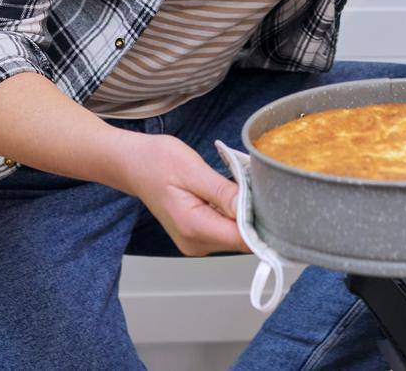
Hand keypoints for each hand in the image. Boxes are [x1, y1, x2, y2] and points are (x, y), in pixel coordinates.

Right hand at [120, 134, 251, 255]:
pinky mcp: (198, 236)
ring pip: (236, 236)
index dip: (262, 222)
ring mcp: (196, 242)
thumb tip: (252, 209)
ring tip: (237, 186)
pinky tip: (228, 194)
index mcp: (193, 227)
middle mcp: (195, 243)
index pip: (242, 239)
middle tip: (255, 185)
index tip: (272, 200)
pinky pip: (226, 230)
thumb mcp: (192, 170)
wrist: (132, 164)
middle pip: (242, 239)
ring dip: (244, 213)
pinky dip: (233, 214)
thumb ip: (223, 193)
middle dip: (254, 215)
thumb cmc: (157, 162)